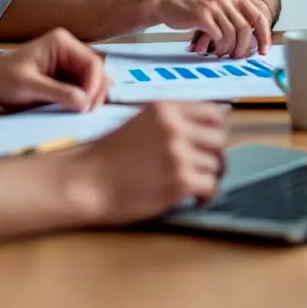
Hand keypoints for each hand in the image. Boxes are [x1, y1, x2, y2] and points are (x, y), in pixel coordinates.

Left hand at [0, 28, 107, 111]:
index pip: (92, 63)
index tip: (86, 107)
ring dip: (91, 97)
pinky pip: (83, 88)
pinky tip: (76, 111)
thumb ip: (56, 92)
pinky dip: (83, 100)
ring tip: (81, 114)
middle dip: (95, 92)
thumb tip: (84, 102)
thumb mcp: (28, 86)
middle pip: (97, 71)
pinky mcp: (65, 75)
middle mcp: (69, 49)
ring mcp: (68, 62)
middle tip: (86, 114)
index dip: (93, 86)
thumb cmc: (2, 78)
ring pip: (93, 81)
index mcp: (61, 43)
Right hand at [72, 102, 227, 223]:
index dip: (216, 129)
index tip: (210, 142)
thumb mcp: (140, 124)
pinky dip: (205, 194)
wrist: (86, 182)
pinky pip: (211, 186)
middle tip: (204, 167)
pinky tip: (194, 198)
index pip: (213, 112)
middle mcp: (175, 127)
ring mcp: (179, 154)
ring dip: (209, 176)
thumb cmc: (108, 156)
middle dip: (215, 155)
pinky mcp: (179, 181)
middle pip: (220, 139)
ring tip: (195, 184)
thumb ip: (171, 121)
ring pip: (217, 165)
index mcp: (165, 110)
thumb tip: (211, 120)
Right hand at [151, 0, 271, 58]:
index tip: (264, 50)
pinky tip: (213, 50)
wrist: (166, 0)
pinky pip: (218, 36)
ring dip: (229, 48)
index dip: (264, 35)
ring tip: (222, 54)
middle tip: (237, 56)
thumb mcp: (216, 2)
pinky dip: (218, 46)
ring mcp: (214, 5)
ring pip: (232, 34)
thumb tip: (251, 38)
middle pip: (245, 28)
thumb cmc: (192, 6)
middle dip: (244, 47)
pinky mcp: (202, 15)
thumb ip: (233, 14)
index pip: (257, 16)